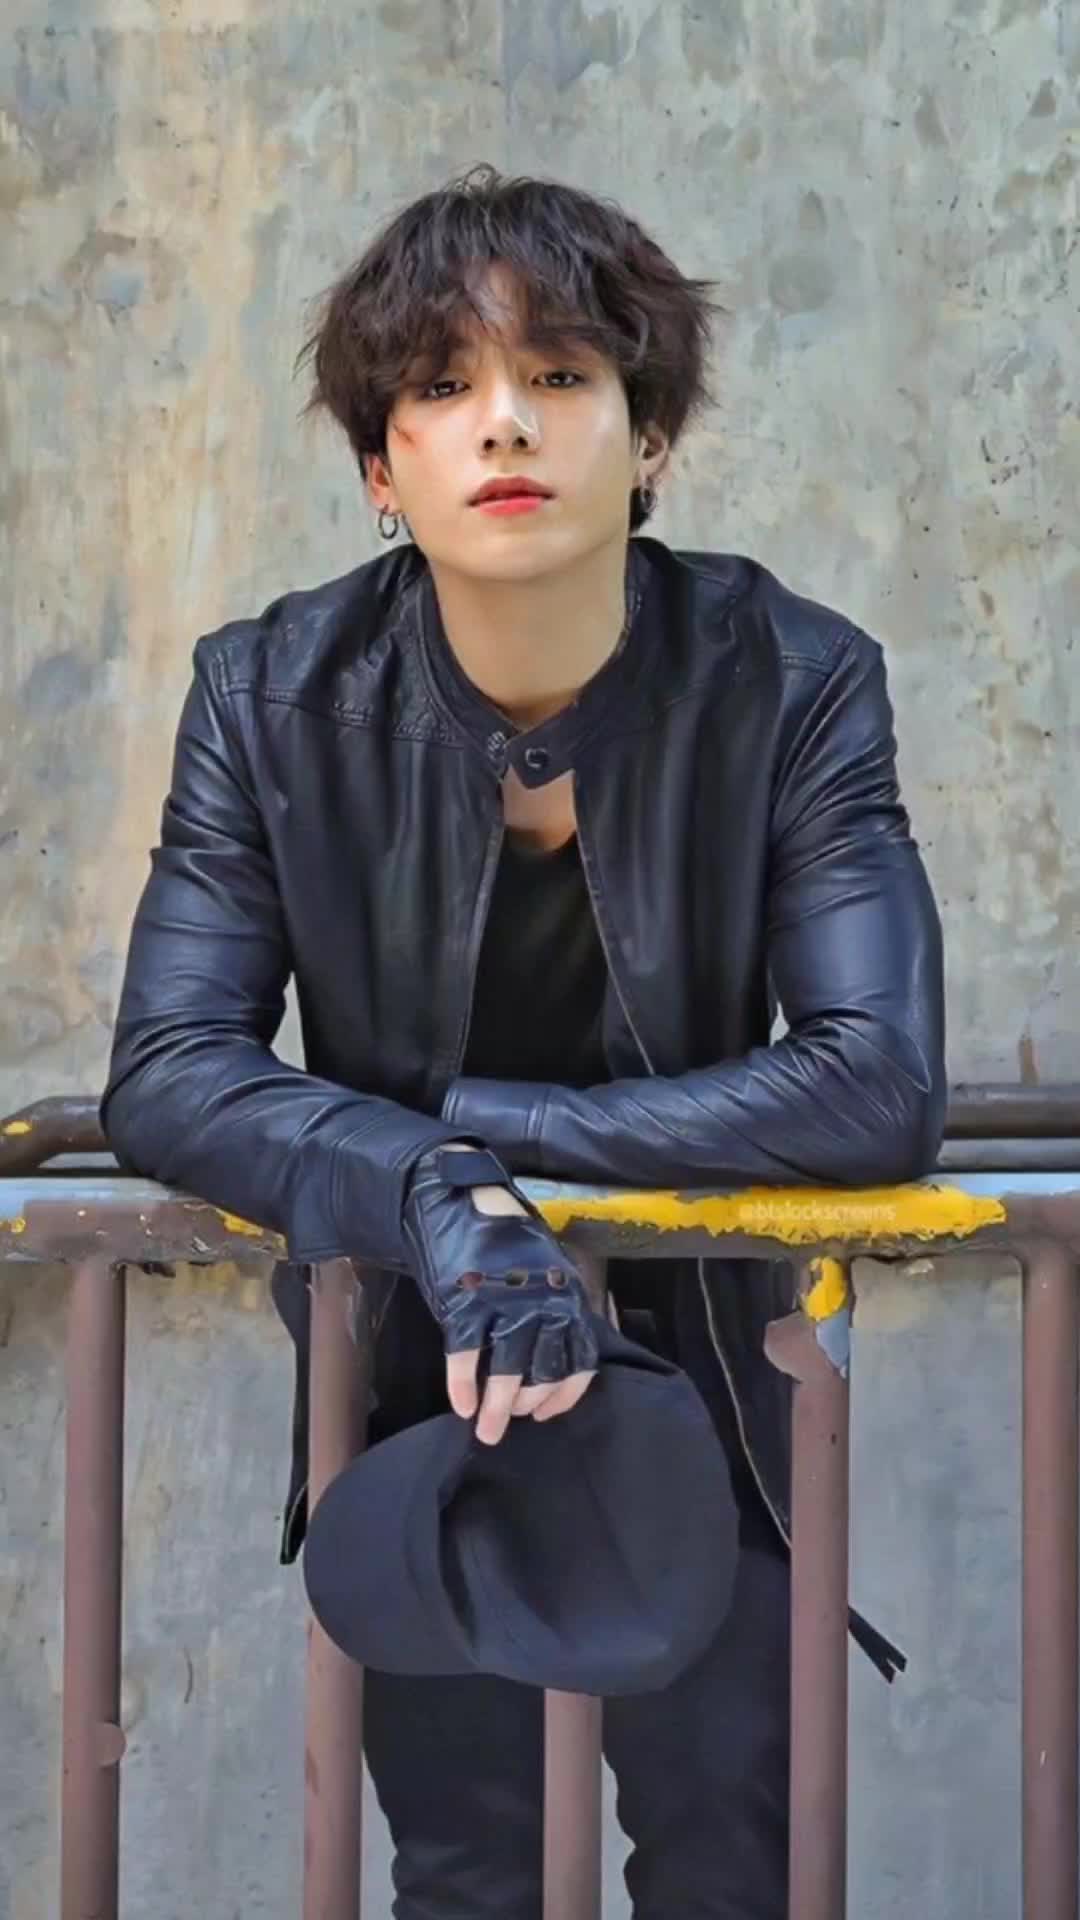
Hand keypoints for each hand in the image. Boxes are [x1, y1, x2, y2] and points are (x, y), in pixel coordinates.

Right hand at [403, 1143, 597, 1444]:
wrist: (465, 1202)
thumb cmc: (507, 1243)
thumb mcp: (546, 1273)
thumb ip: (553, 1312)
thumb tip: (545, 1363)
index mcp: (568, 1297)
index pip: (579, 1360)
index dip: (563, 1396)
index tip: (545, 1415)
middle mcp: (544, 1304)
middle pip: (542, 1373)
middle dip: (525, 1407)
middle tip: (507, 1425)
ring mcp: (505, 1305)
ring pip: (507, 1373)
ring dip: (495, 1408)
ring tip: (485, 1431)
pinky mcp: (467, 1304)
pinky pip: (466, 1358)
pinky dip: (462, 1386)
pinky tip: (460, 1405)